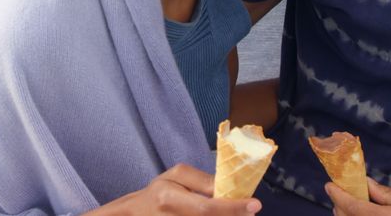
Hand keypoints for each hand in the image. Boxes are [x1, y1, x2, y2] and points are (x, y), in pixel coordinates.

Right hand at [88, 164, 261, 214]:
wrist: (136, 214)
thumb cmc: (158, 193)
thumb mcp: (175, 177)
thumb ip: (200, 181)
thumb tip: (227, 187)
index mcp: (169, 199)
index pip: (207, 208)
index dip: (233, 208)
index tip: (255, 204)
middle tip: (249, 210)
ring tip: (237, 212)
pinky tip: (224, 215)